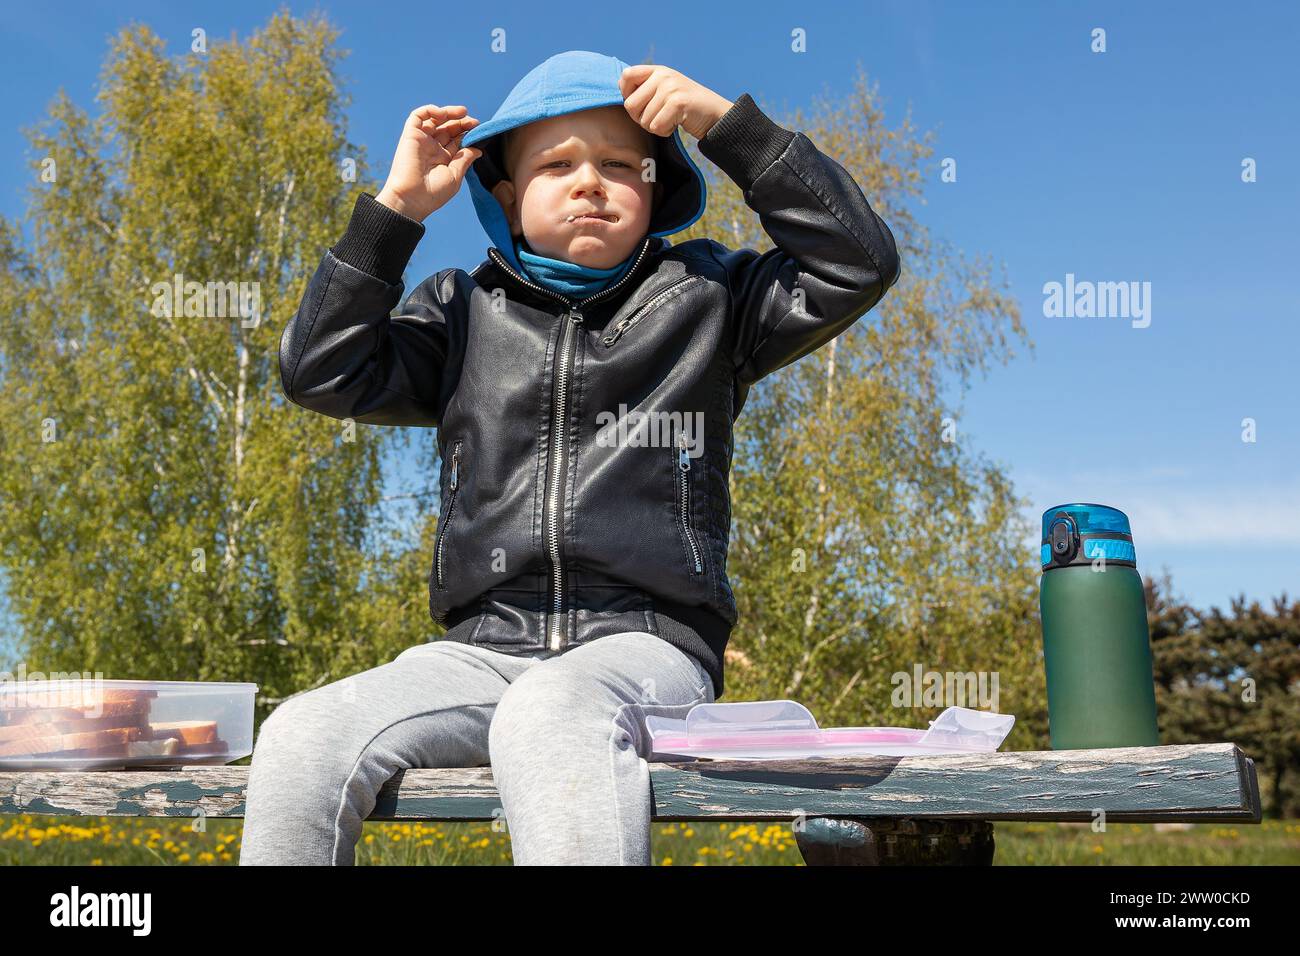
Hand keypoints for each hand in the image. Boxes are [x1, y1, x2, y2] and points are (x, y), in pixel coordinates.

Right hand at [375, 104, 482, 221]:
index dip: (467, 133)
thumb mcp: (455, 176)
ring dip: (449, 113)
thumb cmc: (433, 193)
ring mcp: (421, 140)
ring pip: (435, 119)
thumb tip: (478, 149)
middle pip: (448, 128)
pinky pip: (418, 116)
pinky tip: (443, 114)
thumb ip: (465, 159)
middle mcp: (432, 148)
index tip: (479, 131)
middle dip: (461, 122)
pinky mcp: (410, 135)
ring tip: (463, 112)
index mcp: (443, 159)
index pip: (457, 140)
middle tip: (475, 122)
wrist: (411, 199)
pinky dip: (430, 110)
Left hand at [618, 65, 732, 140]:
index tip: (641, 105)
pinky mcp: (678, 102)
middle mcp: (663, 76)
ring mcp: (671, 88)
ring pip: (644, 120)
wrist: (716, 115)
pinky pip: (656, 126)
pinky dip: (664, 132)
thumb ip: (646, 90)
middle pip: (630, 105)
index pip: (626, 76)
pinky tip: (676, 125)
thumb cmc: (687, 108)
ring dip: (656, 127)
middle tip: (657, 118)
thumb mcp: (666, 91)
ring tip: (671, 120)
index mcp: (657, 71)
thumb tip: (623, 99)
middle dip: (641, 119)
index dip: (626, 94)